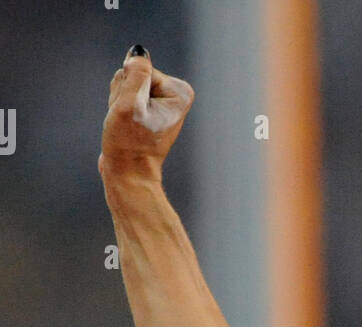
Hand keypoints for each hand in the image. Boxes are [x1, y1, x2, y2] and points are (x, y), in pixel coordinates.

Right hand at [99, 46, 193, 179]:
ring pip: (126, 85)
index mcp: (180, 92)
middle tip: (128, 121)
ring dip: (119, 103)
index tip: (134, 114)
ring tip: (126, 125)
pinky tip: (124, 125)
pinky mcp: (148, 110)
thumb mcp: (129, 103)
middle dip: (124, 96)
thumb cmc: (129, 143)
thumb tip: (139, 53)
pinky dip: (118, 109)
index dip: (130, 90)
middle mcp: (174, 96)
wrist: (128, 173)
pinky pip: (124, 96)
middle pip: (134, 76)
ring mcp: (161, 104)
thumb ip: (135, 73)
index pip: (141, 70)